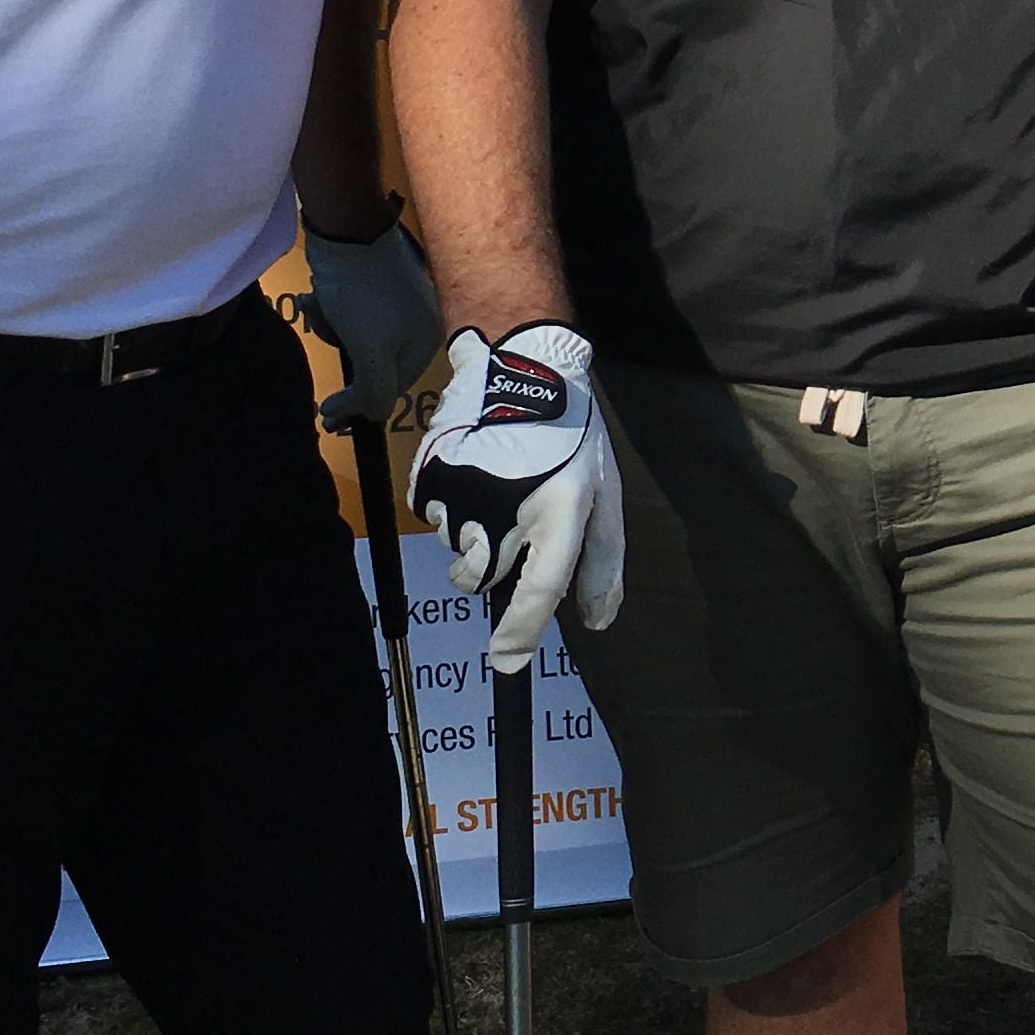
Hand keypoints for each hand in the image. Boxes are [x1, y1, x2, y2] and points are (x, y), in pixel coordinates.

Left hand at [298, 216, 442, 428]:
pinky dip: (330, 311)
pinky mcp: (374, 285)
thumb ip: (374, 391)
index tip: (326, 415)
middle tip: (322, 335)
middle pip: (373, 365)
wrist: (345, 227)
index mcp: (426, 342)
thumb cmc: (361, 293)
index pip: (392, 389)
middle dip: (342, 353)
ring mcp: (397, 304)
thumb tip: (369, 417)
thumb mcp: (370, 351)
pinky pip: (349, 315)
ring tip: (317, 306)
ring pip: (357, 339)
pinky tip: (316, 296)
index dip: (359, 405)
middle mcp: (418, 325)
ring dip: (330, 330)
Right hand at [408, 323, 624, 672]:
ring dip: (476, 536)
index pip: (536, 592)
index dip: (520, 635)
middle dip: (497, 566)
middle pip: (485, 578)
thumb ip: (602, 564)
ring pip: (460, 551)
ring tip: (499, 487)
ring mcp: (461, 494)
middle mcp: (504, 511)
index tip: (506, 663)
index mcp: (556, 515)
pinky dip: (454, 509)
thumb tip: (595, 621)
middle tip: (515, 524)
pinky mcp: (432, 478)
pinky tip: (477, 475)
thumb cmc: (570, 437)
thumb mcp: (602, 496)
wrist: (518, 371)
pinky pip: (438, 518)